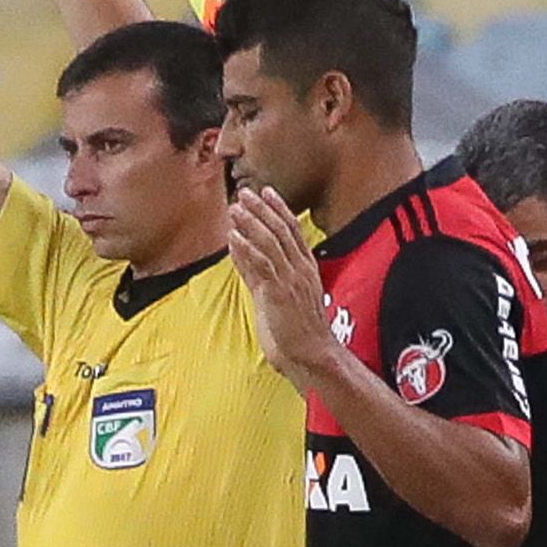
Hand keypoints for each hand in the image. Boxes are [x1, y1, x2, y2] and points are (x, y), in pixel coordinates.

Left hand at [228, 187, 341, 390]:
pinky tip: (233, 237)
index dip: (280, 209)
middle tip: (245, 192)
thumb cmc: (299, 332)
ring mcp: (291, 280)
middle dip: (262, 209)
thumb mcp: (282, 297)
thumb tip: (244, 257)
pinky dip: (246, 249)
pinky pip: (262, 265)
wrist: (312, 355)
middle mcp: (301, 270)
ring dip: (251, 223)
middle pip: (281, 230)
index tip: (267, 192)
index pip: (294, 231)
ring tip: (235, 208)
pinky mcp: (279, 293)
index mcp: (307, 269)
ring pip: (270, 243)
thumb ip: (263, 276)